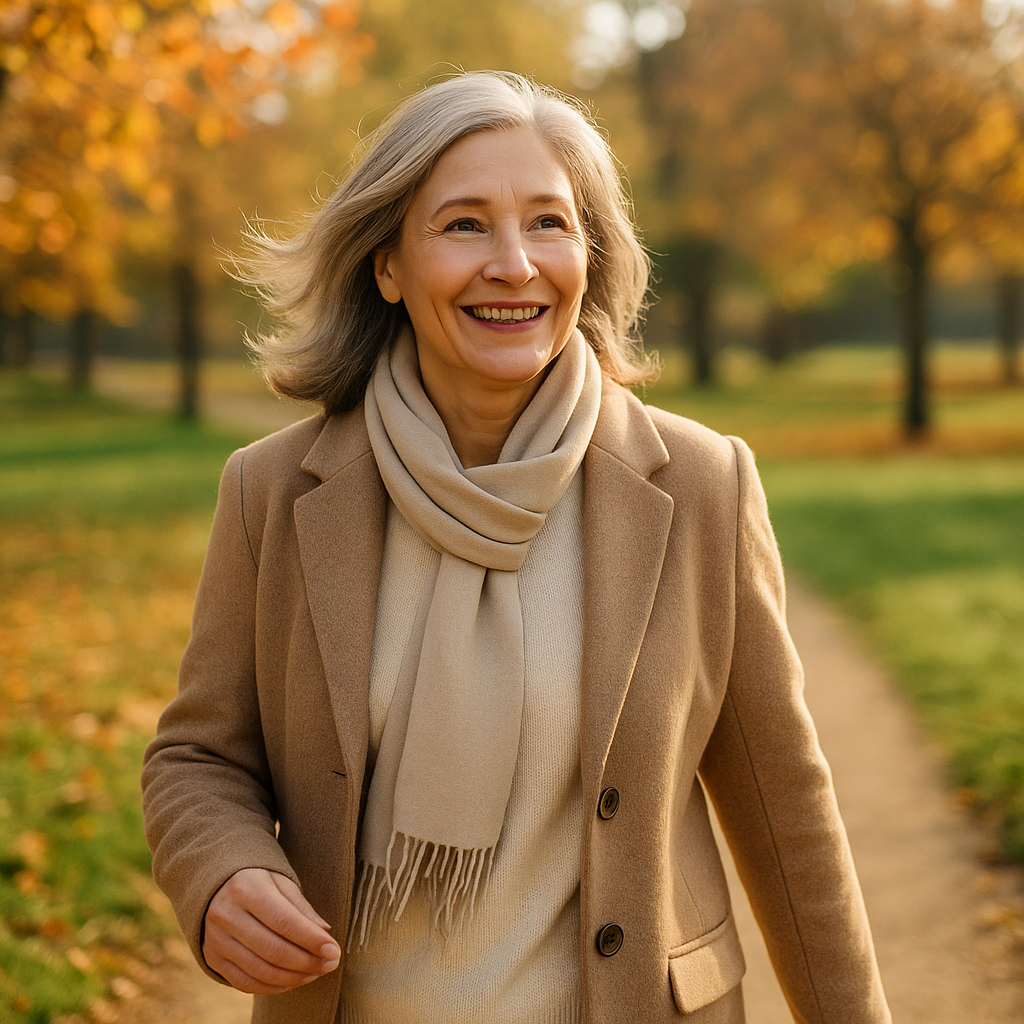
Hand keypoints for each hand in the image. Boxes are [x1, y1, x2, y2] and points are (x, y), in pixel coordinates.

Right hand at [202, 868, 340, 993]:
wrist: (217, 885)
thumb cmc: (258, 881)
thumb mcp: (280, 881)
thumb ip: (301, 906)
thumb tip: (324, 932)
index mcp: (246, 889)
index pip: (284, 921)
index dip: (311, 940)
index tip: (334, 951)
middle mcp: (227, 915)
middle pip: (272, 950)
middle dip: (306, 962)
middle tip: (330, 964)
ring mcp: (216, 940)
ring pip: (259, 970)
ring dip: (293, 977)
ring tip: (315, 973)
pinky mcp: (212, 959)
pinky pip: (244, 983)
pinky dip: (272, 987)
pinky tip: (291, 981)